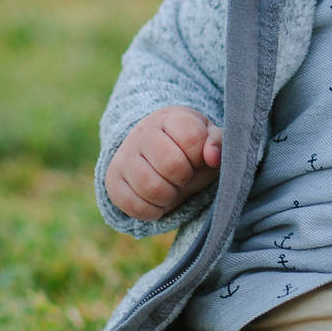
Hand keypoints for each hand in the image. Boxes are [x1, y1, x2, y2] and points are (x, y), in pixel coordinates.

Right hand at [105, 106, 223, 220]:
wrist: (158, 157)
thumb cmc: (190, 150)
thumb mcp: (209, 141)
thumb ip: (218, 143)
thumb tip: (213, 157)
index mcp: (171, 119)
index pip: (191, 138)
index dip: (200, 156)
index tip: (197, 158)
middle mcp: (143, 133)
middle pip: (171, 164)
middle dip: (185, 178)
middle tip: (184, 176)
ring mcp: (124, 156)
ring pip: (151, 187)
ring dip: (169, 196)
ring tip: (172, 188)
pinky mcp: (113, 181)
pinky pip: (134, 206)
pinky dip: (153, 211)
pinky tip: (157, 200)